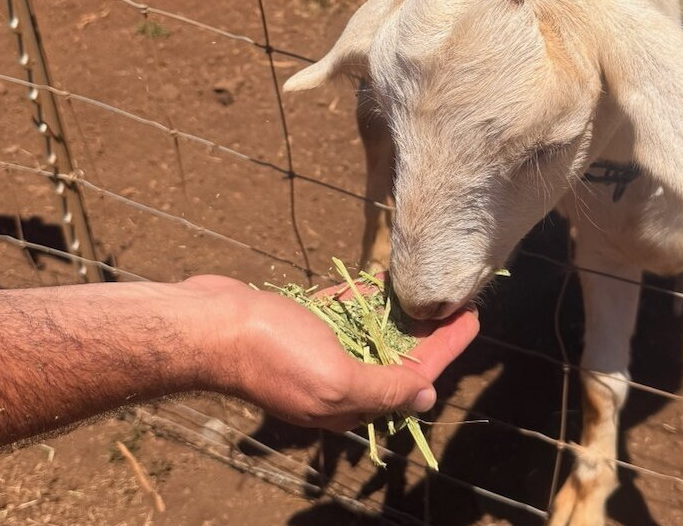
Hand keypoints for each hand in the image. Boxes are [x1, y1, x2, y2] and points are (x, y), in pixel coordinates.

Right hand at [183, 275, 477, 430]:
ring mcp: (314, 351)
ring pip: (368, 331)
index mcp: (346, 401)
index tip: (472, 318)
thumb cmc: (273, 351)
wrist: (211, 325)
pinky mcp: (298, 322)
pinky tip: (379, 280)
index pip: (412, 377)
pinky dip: (360, 297)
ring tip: (425, 287)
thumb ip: (384, 389)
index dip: (445, 348)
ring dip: (397, 311)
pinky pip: (339, 312)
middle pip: (395, 354)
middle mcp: (333, 380)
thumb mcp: (336, 379)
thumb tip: (425, 397)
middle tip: (457, 299)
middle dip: (427, 330)